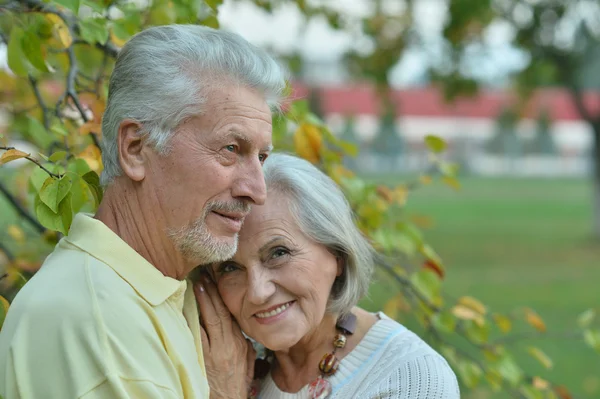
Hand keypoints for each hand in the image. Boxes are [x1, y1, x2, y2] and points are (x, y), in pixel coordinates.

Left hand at [194, 273, 254, 398]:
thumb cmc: (235, 385)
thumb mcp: (246, 363)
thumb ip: (243, 345)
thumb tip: (239, 331)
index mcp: (240, 343)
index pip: (231, 314)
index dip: (223, 297)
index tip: (217, 282)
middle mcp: (229, 343)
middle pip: (221, 311)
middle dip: (213, 292)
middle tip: (205, 275)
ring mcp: (215, 350)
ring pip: (210, 318)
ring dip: (203, 299)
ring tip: (197, 283)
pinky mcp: (203, 357)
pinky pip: (198, 333)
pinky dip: (193, 318)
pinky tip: (188, 306)